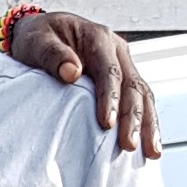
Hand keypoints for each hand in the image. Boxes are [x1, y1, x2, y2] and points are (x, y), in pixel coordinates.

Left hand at [8, 12, 160, 157]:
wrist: (42, 34)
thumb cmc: (37, 38)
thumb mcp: (36, 41)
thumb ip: (51, 54)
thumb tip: (72, 72)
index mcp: (98, 38)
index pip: (109, 71)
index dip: (110, 98)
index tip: (107, 123)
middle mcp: (117, 50)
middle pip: (133, 86)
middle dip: (133, 117)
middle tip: (129, 144)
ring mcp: (123, 65)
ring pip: (143, 95)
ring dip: (148, 124)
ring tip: (151, 151)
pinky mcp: (122, 80)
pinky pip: (139, 101)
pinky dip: (145, 122)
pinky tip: (148, 144)